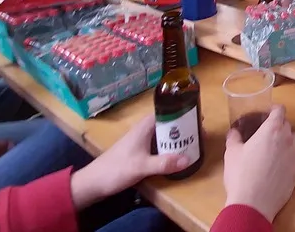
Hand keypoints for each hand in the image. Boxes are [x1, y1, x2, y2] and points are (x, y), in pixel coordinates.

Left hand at [70, 115, 189, 210]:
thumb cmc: (116, 169)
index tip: (199, 117)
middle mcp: (144, 130)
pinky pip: (160, 145)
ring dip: (178, 138)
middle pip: (168, 123)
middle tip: (200, 133)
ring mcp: (141, 141)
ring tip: (194, 143)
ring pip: (164, 134)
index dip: (182, 112)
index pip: (167, 111)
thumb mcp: (142, 167)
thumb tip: (188, 158)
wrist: (93, 182)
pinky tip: (178, 155)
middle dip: (184, 126)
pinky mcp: (140, 151)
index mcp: (145, 127)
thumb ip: (164, 163)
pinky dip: (170, 147)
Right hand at [223, 105, 294, 222]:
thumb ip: (234, 137)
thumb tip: (234, 131)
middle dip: (277, 125)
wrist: (253, 202)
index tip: (267, 113)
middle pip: (286, 124)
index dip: (273, 109)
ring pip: (294, 137)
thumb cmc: (241, 174)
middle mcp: (287, 137)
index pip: (279, 110)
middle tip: (265, 132)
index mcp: (271, 129)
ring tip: (275, 145)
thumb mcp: (231, 152)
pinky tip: (294, 150)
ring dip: (286, 137)